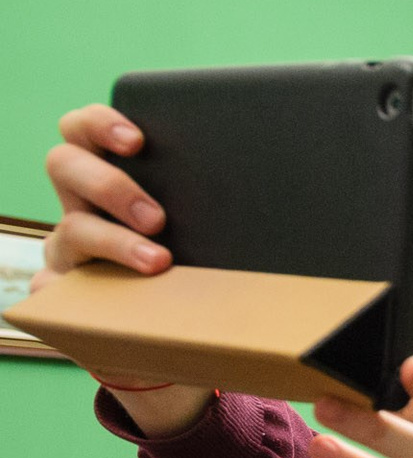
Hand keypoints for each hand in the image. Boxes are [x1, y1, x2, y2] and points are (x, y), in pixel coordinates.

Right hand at [38, 105, 214, 422]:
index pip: (86, 128)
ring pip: (67, 227)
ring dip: (114, 242)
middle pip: (64, 163)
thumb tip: (308, 193)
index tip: (138, 139)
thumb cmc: (197, 265)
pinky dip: (88, 289)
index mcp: (115, 174)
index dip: (102, 123)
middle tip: (158, 215)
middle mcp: (84, 203)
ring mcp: (72, 246)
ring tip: (159, 262)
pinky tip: (125, 296)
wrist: (172, 334)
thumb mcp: (211, 228)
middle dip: (110, 185)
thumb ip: (229, 202)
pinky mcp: (64, 290)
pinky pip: (58, 286)